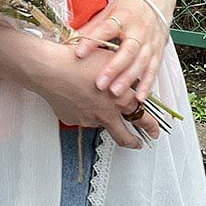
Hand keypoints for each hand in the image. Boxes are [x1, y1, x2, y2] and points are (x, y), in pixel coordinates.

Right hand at [27, 44, 160, 148]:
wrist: (51, 69)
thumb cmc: (81, 62)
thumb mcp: (113, 62)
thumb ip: (125, 75)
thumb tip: (133, 81)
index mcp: (121, 100)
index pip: (142, 118)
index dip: (151, 126)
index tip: (154, 131)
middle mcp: (106, 114)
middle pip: (124, 137)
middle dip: (133, 142)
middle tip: (137, 143)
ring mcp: (88, 120)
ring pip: (100, 122)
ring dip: (102, 116)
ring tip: (93, 98)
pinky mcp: (72, 120)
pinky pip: (81, 117)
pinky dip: (82, 109)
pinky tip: (77, 96)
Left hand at [72, 0, 171, 104]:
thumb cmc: (130, 6)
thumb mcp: (110, 11)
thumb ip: (93, 27)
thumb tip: (71, 40)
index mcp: (123, 17)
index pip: (107, 28)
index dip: (93, 41)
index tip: (79, 52)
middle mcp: (139, 30)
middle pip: (128, 50)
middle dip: (114, 68)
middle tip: (100, 84)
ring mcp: (150, 42)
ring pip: (141, 62)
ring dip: (128, 79)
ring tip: (115, 92)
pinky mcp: (158, 51)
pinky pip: (153, 69)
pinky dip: (147, 84)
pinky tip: (139, 97)